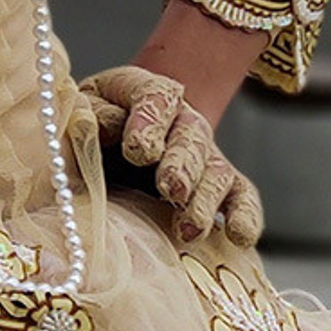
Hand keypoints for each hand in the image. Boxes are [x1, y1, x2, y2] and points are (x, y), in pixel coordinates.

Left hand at [77, 63, 262, 247]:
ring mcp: (205, 155)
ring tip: (188, 228)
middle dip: (182, 164)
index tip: (137, 150)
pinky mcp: (221, 187)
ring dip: (205, 199)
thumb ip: (89, 114)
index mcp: (145, 94)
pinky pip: (242, 196)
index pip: (154, 96)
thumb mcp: (85, 111)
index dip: (148, 122)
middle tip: (171, 189)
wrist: (122, 141)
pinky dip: (245, 215)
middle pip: (190, 135)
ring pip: (216, 170)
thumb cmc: (99, 126)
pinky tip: (239, 236)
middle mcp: (182, 121)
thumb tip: (103, 124)